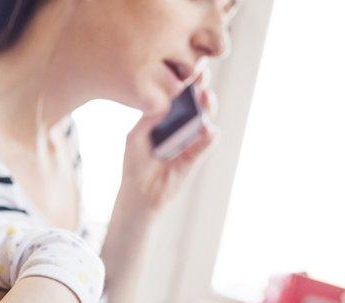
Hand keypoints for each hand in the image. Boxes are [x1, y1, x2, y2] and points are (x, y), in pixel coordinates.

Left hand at [118, 71, 218, 217]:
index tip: (187, 66)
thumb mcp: (136, 137)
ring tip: (205, 97)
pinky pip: (207, 142)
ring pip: (205, 117)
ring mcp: (190, 138)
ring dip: (208, 106)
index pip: (177, 94)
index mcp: (163, 116)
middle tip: (201, 76)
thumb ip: (150, 119)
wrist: (140, 193)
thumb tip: (165, 100)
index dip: (184, 80)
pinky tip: (207, 127)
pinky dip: (209, 134)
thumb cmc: (134, 163)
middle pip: (195, 101)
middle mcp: (179, 124)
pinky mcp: (196, 155)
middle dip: (200, 87)